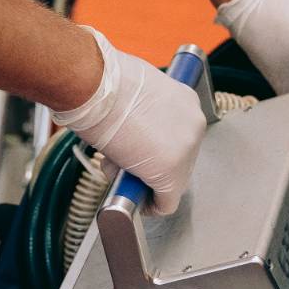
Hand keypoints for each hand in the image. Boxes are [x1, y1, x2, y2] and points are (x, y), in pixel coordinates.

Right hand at [51, 29, 205, 214]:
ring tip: (118, 168)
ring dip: (144, 181)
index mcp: (186, 101)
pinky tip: (133, 199)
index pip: (178, 137)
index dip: (156, 149)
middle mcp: (194, 125)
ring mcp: (185, 150)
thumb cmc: (104, 82)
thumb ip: (143, 114)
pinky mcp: (170, 173)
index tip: (140, 152)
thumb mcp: (134, 93)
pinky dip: (149, 206)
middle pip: (178, 160)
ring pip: (171, 181)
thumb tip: (133, 134)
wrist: (95, 86)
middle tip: (123, 162)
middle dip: (149, 166)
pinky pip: (166, 202)